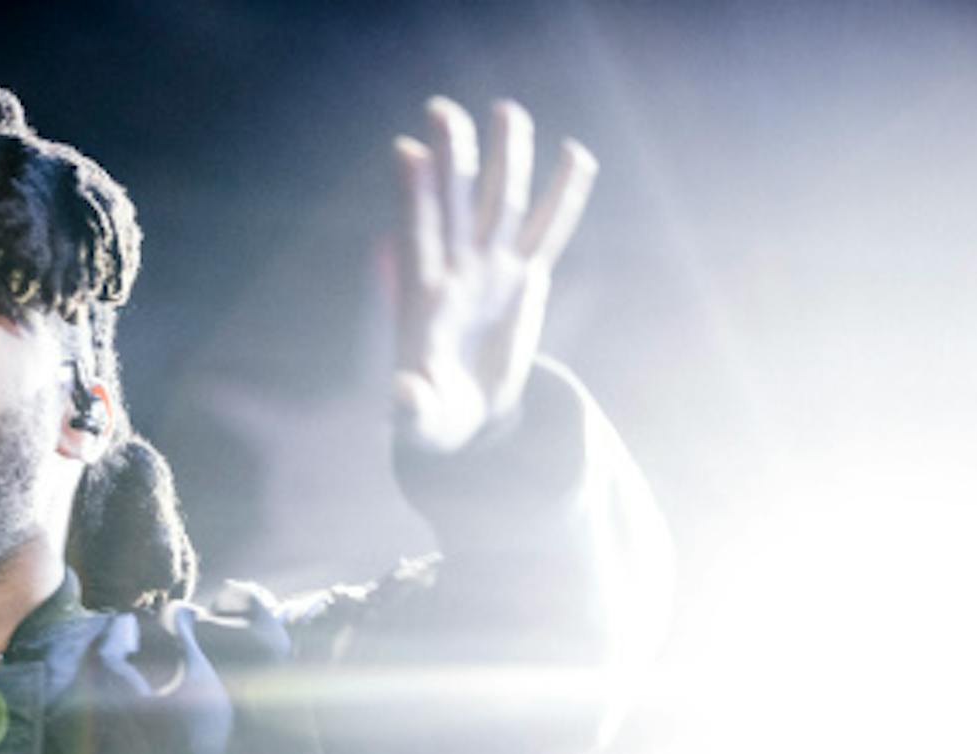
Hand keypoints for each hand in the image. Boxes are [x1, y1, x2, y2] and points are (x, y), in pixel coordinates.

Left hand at [393, 97, 596, 453]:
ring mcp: (493, 270)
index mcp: (424, 298)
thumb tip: (400, 396)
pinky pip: (548, 230)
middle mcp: (458, 272)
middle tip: (443, 110)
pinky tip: (576, 156)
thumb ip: (410, 407)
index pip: (416, 235)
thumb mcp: (418, 420)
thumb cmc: (431, 419)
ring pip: (501, 203)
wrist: (463, 417)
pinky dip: (564, 196)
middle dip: (452, 159)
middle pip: (455, 204)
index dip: (411, 197)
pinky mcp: (526, 278)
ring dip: (505, 159)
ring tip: (508, 111)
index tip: (406, 153)